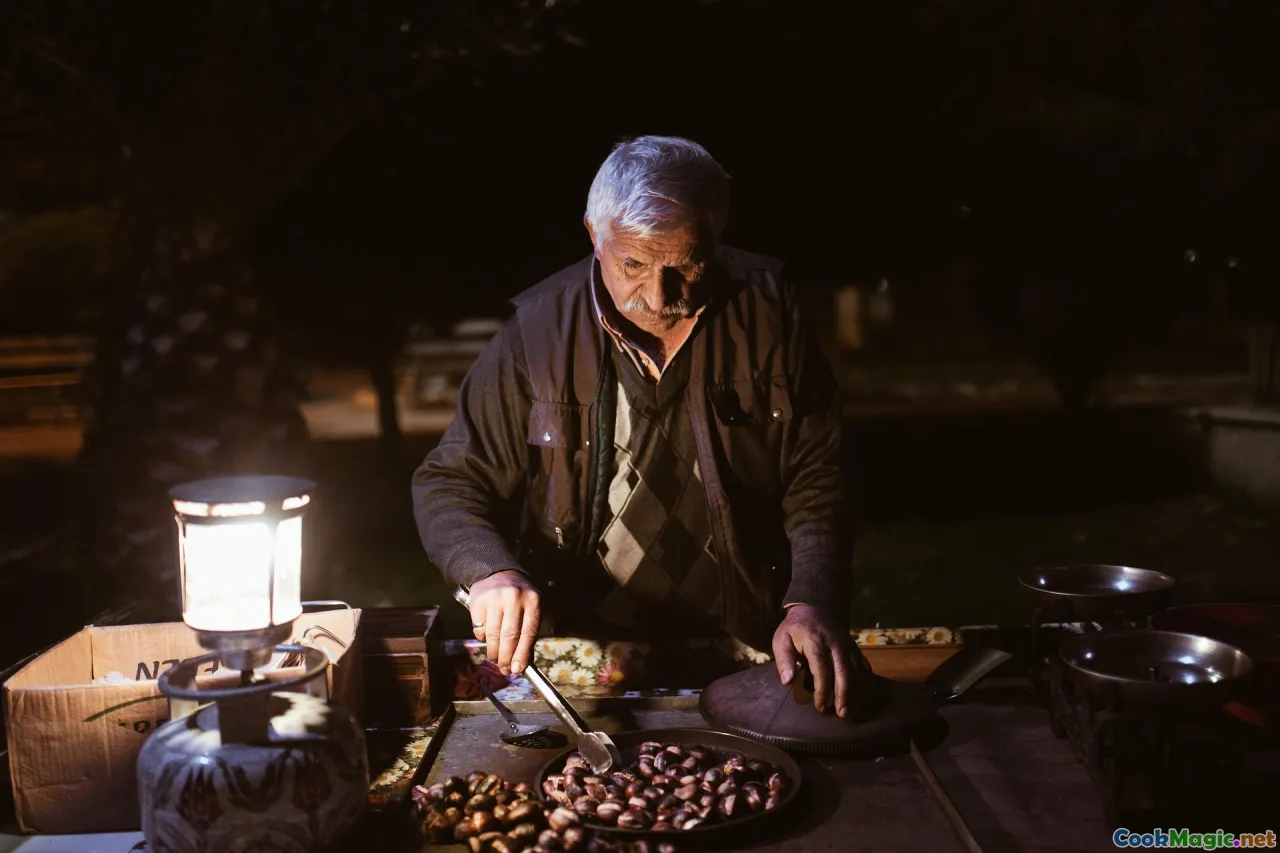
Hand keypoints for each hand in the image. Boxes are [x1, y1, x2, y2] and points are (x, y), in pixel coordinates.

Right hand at [468, 570, 540, 674]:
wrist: (497, 572)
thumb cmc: (517, 597)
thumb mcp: (529, 608)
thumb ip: (528, 632)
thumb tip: (524, 663)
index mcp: (533, 600)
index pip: (528, 632)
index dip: (522, 654)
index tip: (518, 669)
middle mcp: (514, 598)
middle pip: (510, 636)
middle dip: (506, 658)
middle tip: (505, 670)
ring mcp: (495, 599)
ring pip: (493, 635)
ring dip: (493, 653)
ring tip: (495, 660)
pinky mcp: (479, 602)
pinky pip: (480, 629)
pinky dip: (483, 639)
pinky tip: (487, 638)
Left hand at [771, 604, 872, 718]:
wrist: (812, 610)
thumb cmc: (794, 629)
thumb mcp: (781, 640)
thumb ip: (784, 660)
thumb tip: (787, 681)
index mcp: (815, 641)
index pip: (821, 669)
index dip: (822, 690)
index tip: (819, 706)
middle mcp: (835, 644)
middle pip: (844, 672)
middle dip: (843, 695)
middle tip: (841, 714)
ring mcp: (847, 645)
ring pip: (857, 671)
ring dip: (856, 692)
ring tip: (851, 711)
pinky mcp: (854, 648)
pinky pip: (864, 666)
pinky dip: (866, 682)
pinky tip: (863, 697)